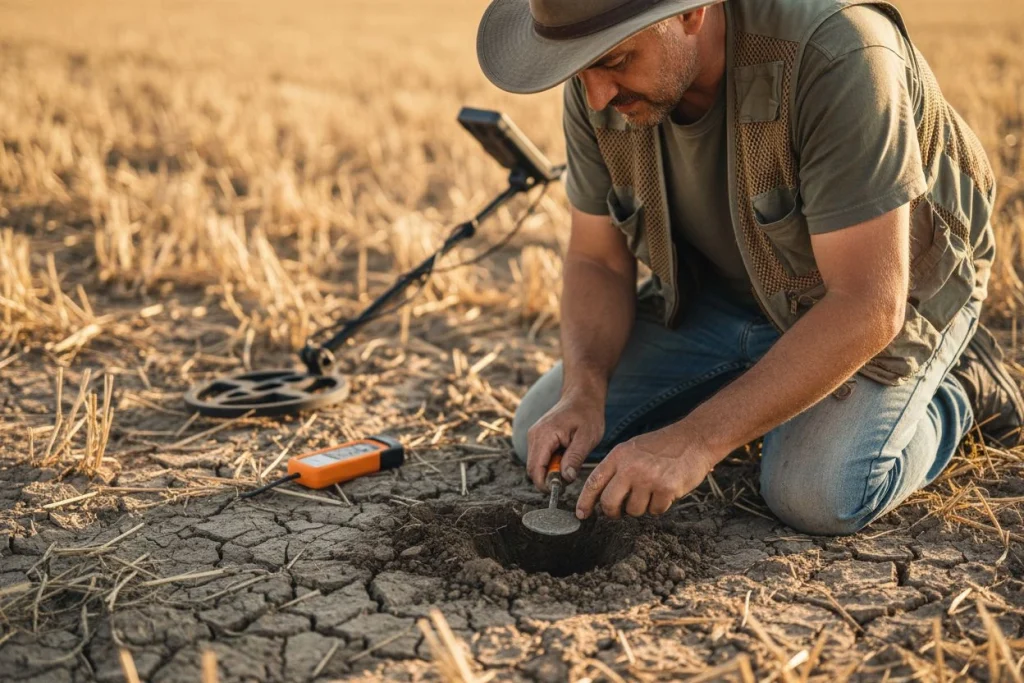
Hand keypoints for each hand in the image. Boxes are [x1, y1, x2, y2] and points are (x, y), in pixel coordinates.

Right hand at [526, 394, 604, 490]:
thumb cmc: (587, 414)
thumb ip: (575, 458)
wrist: (582, 396)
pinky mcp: (537, 437)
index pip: (535, 469)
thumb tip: (566, 479)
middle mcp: (533, 435)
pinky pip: (539, 457)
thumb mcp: (587, 437)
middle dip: (548, 478)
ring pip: (535, 465)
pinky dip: (550, 463)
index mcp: (544, 435)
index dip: (545, 484)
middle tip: (569, 476)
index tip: (561, 488)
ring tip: (569, 462)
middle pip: (532, 469)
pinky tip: (565, 455)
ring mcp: (533, 436)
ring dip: (550, 471)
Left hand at [575, 426, 716, 519]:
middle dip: (613, 512)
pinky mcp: (666, 489)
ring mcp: (648, 479)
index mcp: (618, 456)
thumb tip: (601, 496)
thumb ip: (616, 469)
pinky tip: (665, 491)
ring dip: (641, 507)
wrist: (694, 439)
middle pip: (609, 502)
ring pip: (633, 510)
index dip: (585, 501)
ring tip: (651, 490)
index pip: (594, 482)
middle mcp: (630, 468)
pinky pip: (655, 511)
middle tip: (619, 512)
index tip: (581, 514)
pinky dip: (659, 506)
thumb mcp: (632, 449)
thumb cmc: (663, 446)